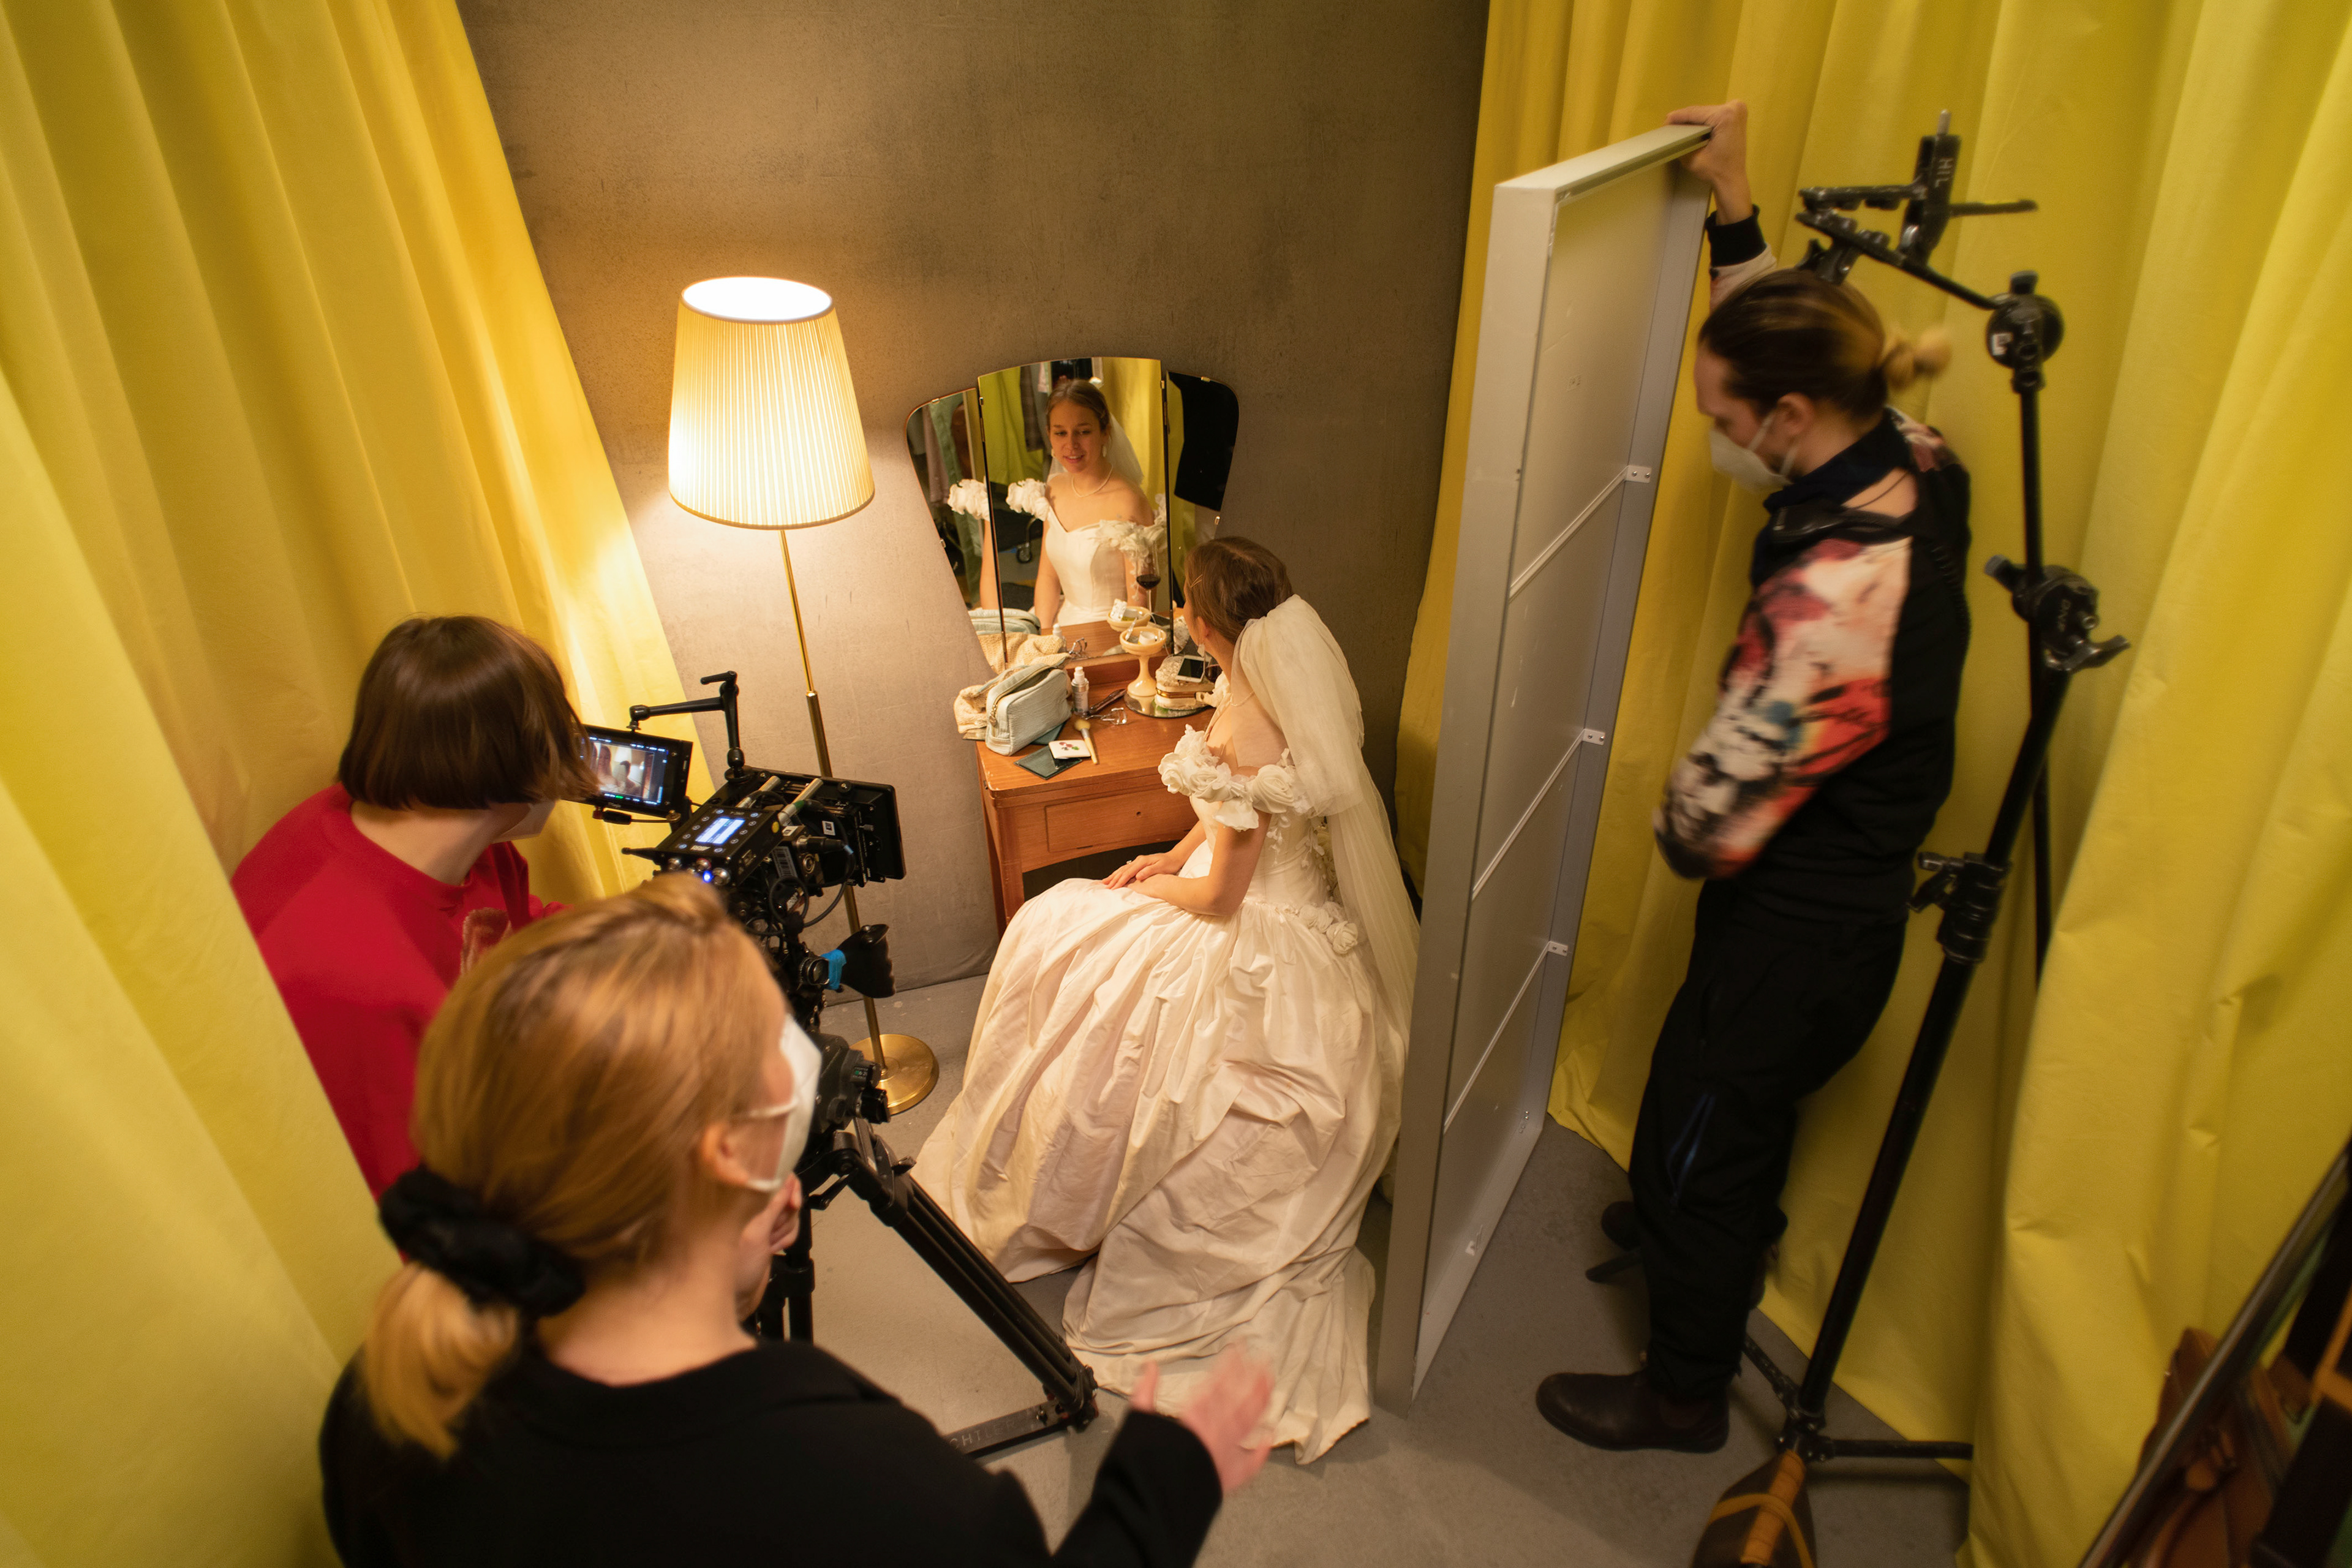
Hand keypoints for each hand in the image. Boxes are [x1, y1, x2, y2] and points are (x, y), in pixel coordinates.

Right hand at [1105, 851, 1181, 888]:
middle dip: (1113, 878)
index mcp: (1142, 862)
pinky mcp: (1139, 863)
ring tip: (1105, 881)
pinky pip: (1127, 869)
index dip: (1120, 881)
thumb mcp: (1161, 868)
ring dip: (1114, 875)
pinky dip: (1119, 873)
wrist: (1174, 857)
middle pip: (1123, 870)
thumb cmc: (1169, 863)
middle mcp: (1138, 860)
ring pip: (1123, 869)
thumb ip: (1149, 871)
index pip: (1128, 873)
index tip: (1113, 887)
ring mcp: (1138, 861)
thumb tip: (1138, 876)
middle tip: (1104, 886)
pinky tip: (1115, 876)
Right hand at [1131, 1354, 1273, 1495]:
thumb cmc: (1144, 1465)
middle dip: (1253, 1377)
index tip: (1238, 1347)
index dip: (1231, 1364)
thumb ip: (1145, 1392)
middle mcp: (1214, 1435)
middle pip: (1240, 1400)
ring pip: (1249, 1424)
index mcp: (1194, 1419)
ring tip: (1270, 1383)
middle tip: (1264, 1358)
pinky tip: (1269, 1436)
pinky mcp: (1227, 1479)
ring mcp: (1225, 1457)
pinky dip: (1261, 1450)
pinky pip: (1250, 1464)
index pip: (1218, 1384)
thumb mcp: (1138, 1422)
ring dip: (1261, 1402)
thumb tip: (1151, 1366)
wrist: (1151, 1505)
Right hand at [1666, 100, 1751, 221]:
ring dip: (1693, 119)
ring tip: (1677, 126)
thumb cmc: (1715, 171)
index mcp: (1725, 116)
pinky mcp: (1737, 114)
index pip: (1694, 113)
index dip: (1676, 117)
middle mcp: (1734, 107)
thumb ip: (1680, 142)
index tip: (1663, 122)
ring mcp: (1738, 109)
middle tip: (1668, 125)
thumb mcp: (1692, 157)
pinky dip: (1703, 120)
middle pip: (1701, 111)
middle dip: (1685, 119)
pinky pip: (1714, 114)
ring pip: (1707, 111)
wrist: (1732, 179)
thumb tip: (1669, 132)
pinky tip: (1692, 127)